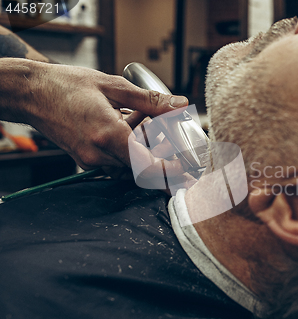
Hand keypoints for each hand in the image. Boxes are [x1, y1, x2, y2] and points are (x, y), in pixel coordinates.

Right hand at [24, 61, 188, 175]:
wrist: (31, 93)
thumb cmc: (67, 86)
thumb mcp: (114, 86)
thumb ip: (150, 100)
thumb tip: (180, 105)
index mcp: (108, 135)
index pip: (147, 166)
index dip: (170, 172)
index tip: (186, 170)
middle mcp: (99, 154)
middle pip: (142, 168)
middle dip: (162, 155)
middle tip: (172, 137)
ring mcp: (90, 160)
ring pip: (131, 165)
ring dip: (145, 150)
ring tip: (147, 123)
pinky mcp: (86, 159)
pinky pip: (116, 161)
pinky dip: (129, 148)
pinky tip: (129, 124)